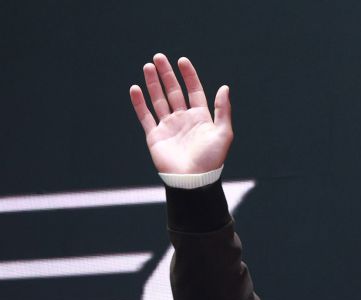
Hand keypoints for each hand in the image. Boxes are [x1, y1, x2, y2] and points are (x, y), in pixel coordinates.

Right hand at [129, 54, 232, 174]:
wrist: (193, 181)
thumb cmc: (211, 160)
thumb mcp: (223, 133)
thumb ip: (223, 110)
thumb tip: (225, 87)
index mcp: (200, 118)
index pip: (194, 91)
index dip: (188, 76)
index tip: (182, 61)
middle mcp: (183, 120)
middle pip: (174, 92)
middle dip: (167, 75)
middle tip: (159, 57)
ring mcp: (168, 127)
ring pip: (159, 100)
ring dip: (153, 83)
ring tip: (148, 66)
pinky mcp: (155, 136)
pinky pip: (145, 116)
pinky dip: (139, 103)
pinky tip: (135, 88)